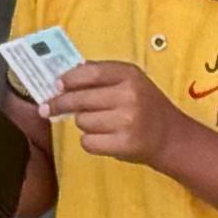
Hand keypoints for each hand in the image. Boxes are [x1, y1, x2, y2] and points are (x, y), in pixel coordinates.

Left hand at [44, 59, 181, 166]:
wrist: (170, 137)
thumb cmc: (146, 106)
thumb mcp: (131, 82)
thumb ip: (102, 75)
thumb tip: (66, 75)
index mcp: (129, 75)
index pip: (90, 73)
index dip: (69, 79)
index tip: (55, 85)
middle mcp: (129, 95)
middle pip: (80, 99)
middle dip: (60, 104)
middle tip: (46, 108)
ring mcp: (126, 121)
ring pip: (82, 122)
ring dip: (85, 124)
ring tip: (102, 124)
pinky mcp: (123, 144)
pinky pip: (88, 142)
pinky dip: (91, 142)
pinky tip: (105, 138)